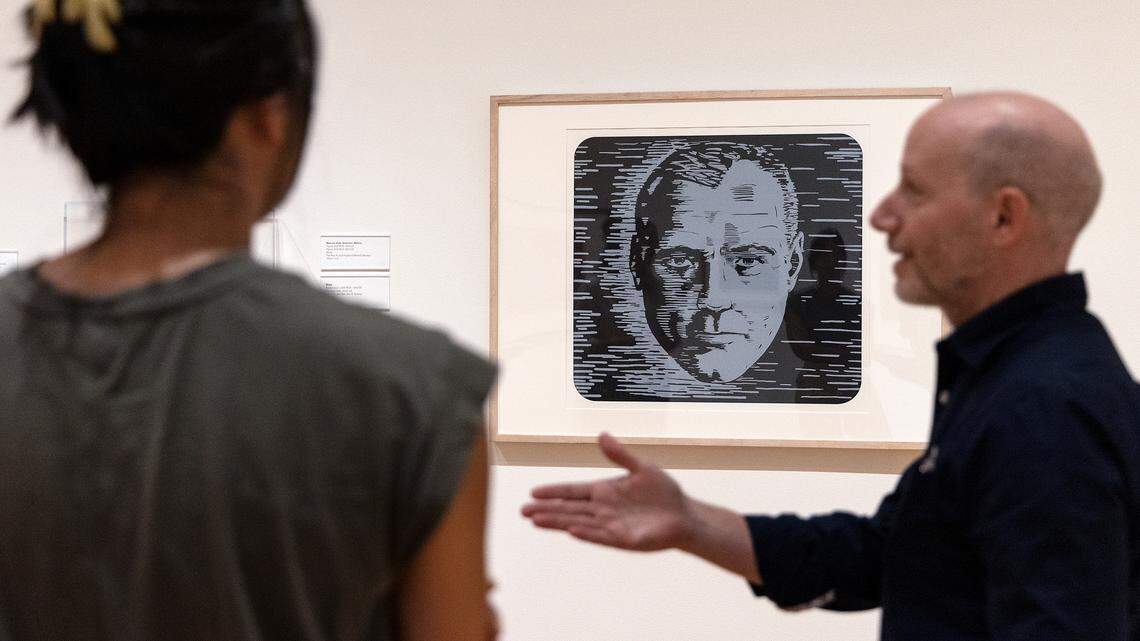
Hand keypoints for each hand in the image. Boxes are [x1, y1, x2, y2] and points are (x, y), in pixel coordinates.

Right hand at [521, 433, 693, 550]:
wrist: (683, 515)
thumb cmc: (663, 492)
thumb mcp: (641, 468)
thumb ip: (619, 454)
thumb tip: (601, 434)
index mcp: (604, 491)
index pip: (573, 491)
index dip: (554, 491)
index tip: (533, 492)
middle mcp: (602, 509)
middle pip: (569, 509)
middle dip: (546, 510)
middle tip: (523, 511)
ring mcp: (611, 525)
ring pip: (578, 523)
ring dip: (558, 522)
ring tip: (536, 521)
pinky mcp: (623, 539)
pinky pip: (600, 536)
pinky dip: (586, 533)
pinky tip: (570, 530)